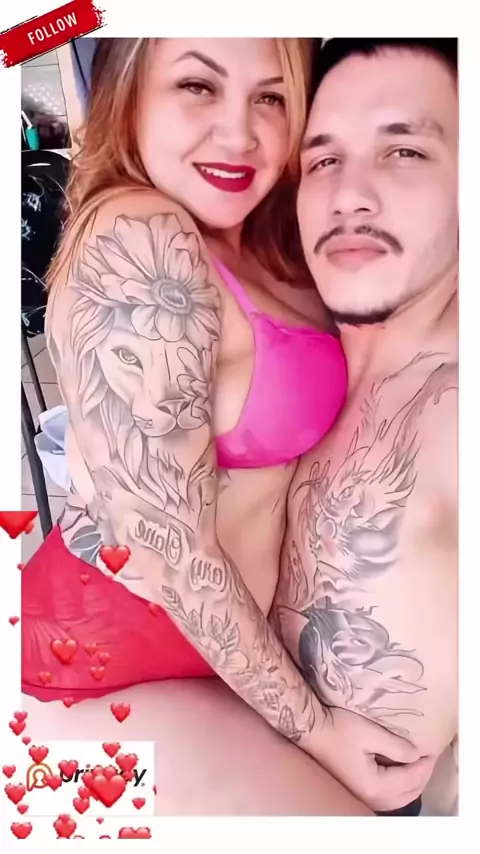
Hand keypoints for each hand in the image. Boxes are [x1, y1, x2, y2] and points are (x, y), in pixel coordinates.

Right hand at [315, 708, 435, 811]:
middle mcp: (371, 796)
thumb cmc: (339, 728)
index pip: (411, 779)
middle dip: (422, 776)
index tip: (432, 749)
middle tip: (430, 757)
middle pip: (408, 794)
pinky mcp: (358, 790)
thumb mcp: (371, 733)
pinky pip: (388, 796)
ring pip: (398, 799)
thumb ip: (398, 747)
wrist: (313, 731)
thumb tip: (418, 754)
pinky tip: (402, 774)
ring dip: (412, 784)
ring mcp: (363, 796)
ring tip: (420, 765)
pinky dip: (400, 788)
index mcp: (375, 785)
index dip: (425, 764)